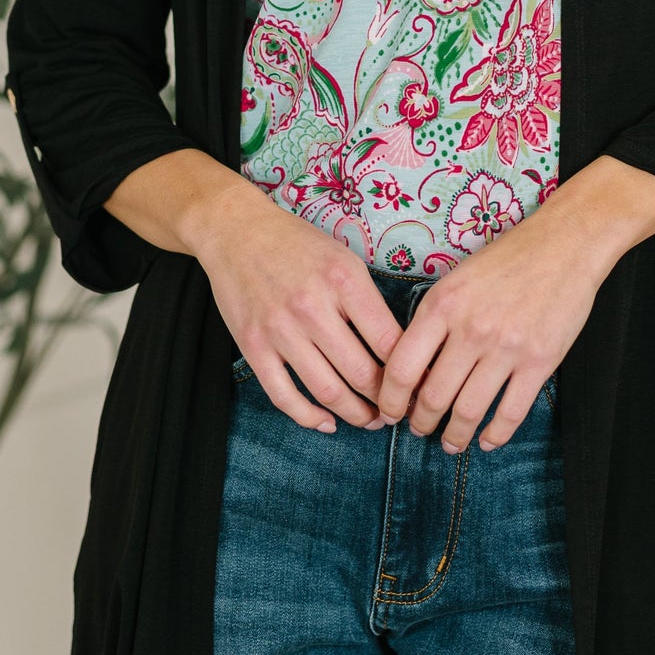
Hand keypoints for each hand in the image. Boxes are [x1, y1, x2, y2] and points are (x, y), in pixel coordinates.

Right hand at [191, 185, 401, 433]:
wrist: (236, 231)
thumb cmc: (297, 244)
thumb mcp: (344, 259)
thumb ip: (368, 302)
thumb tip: (399, 349)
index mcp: (344, 280)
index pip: (390, 342)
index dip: (410, 372)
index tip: (418, 386)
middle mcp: (313, 306)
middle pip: (362, 373)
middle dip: (387, 401)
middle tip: (397, 410)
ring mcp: (280, 329)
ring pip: (328, 391)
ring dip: (355, 415)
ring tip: (369, 419)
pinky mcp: (253, 345)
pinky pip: (284, 396)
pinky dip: (309, 418)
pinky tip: (327, 422)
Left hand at [373, 210, 601, 453]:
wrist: (564, 245)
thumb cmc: (507, 259)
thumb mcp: (455, 279)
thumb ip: (433, 320)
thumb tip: (414, 368)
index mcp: (442, 306)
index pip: (402, 367)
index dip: (390, 399)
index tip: (390, 412)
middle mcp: (471, 329)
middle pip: (433, 396)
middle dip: (421, 423)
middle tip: (419, 431)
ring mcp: (507, 347)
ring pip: (469, 411)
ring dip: (455, 435)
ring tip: (450, 443)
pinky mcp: (540, 361)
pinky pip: (511, 412)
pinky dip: (495, 435)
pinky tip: (487, 441)